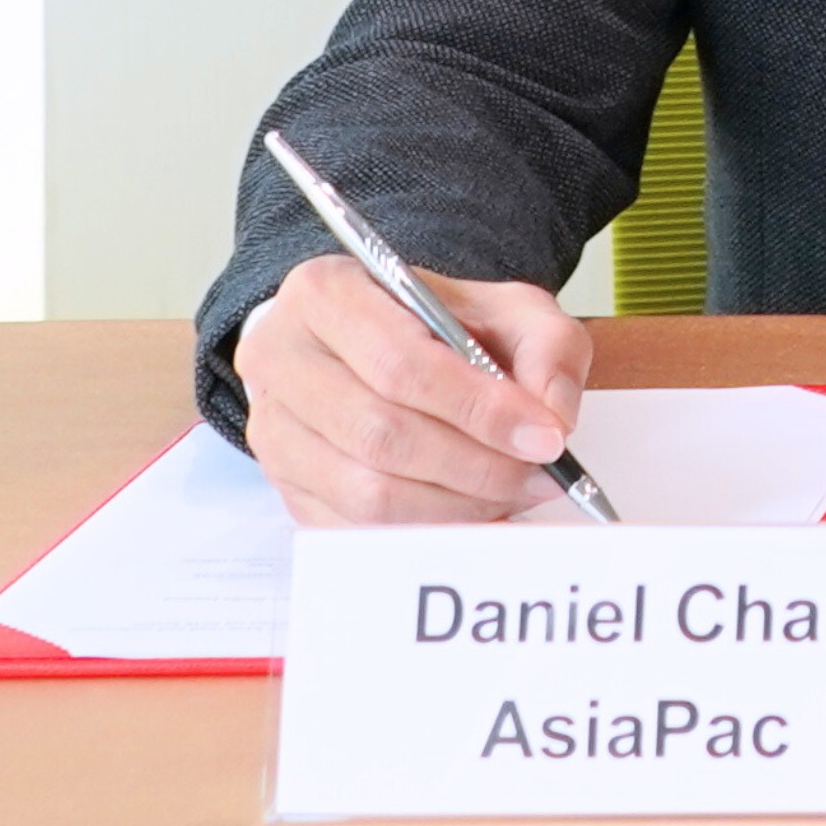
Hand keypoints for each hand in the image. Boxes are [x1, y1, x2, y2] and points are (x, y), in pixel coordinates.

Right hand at [238, 251, 593, 523]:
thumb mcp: (507, 308)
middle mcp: (280, 360)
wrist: (386, 345)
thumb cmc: (441, 325)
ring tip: (512, 492)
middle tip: (537, 474)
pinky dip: (425, 531)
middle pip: (380, 434)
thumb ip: (548, 347)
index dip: (477, 409)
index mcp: (325, 294)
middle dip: (474, 465)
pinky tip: (474, 512)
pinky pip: (355, 530)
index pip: (400, 364)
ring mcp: (273, 432)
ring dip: (454, 506)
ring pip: (366, 493)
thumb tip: (553, 416)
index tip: (544, 437)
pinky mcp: (285, 488)